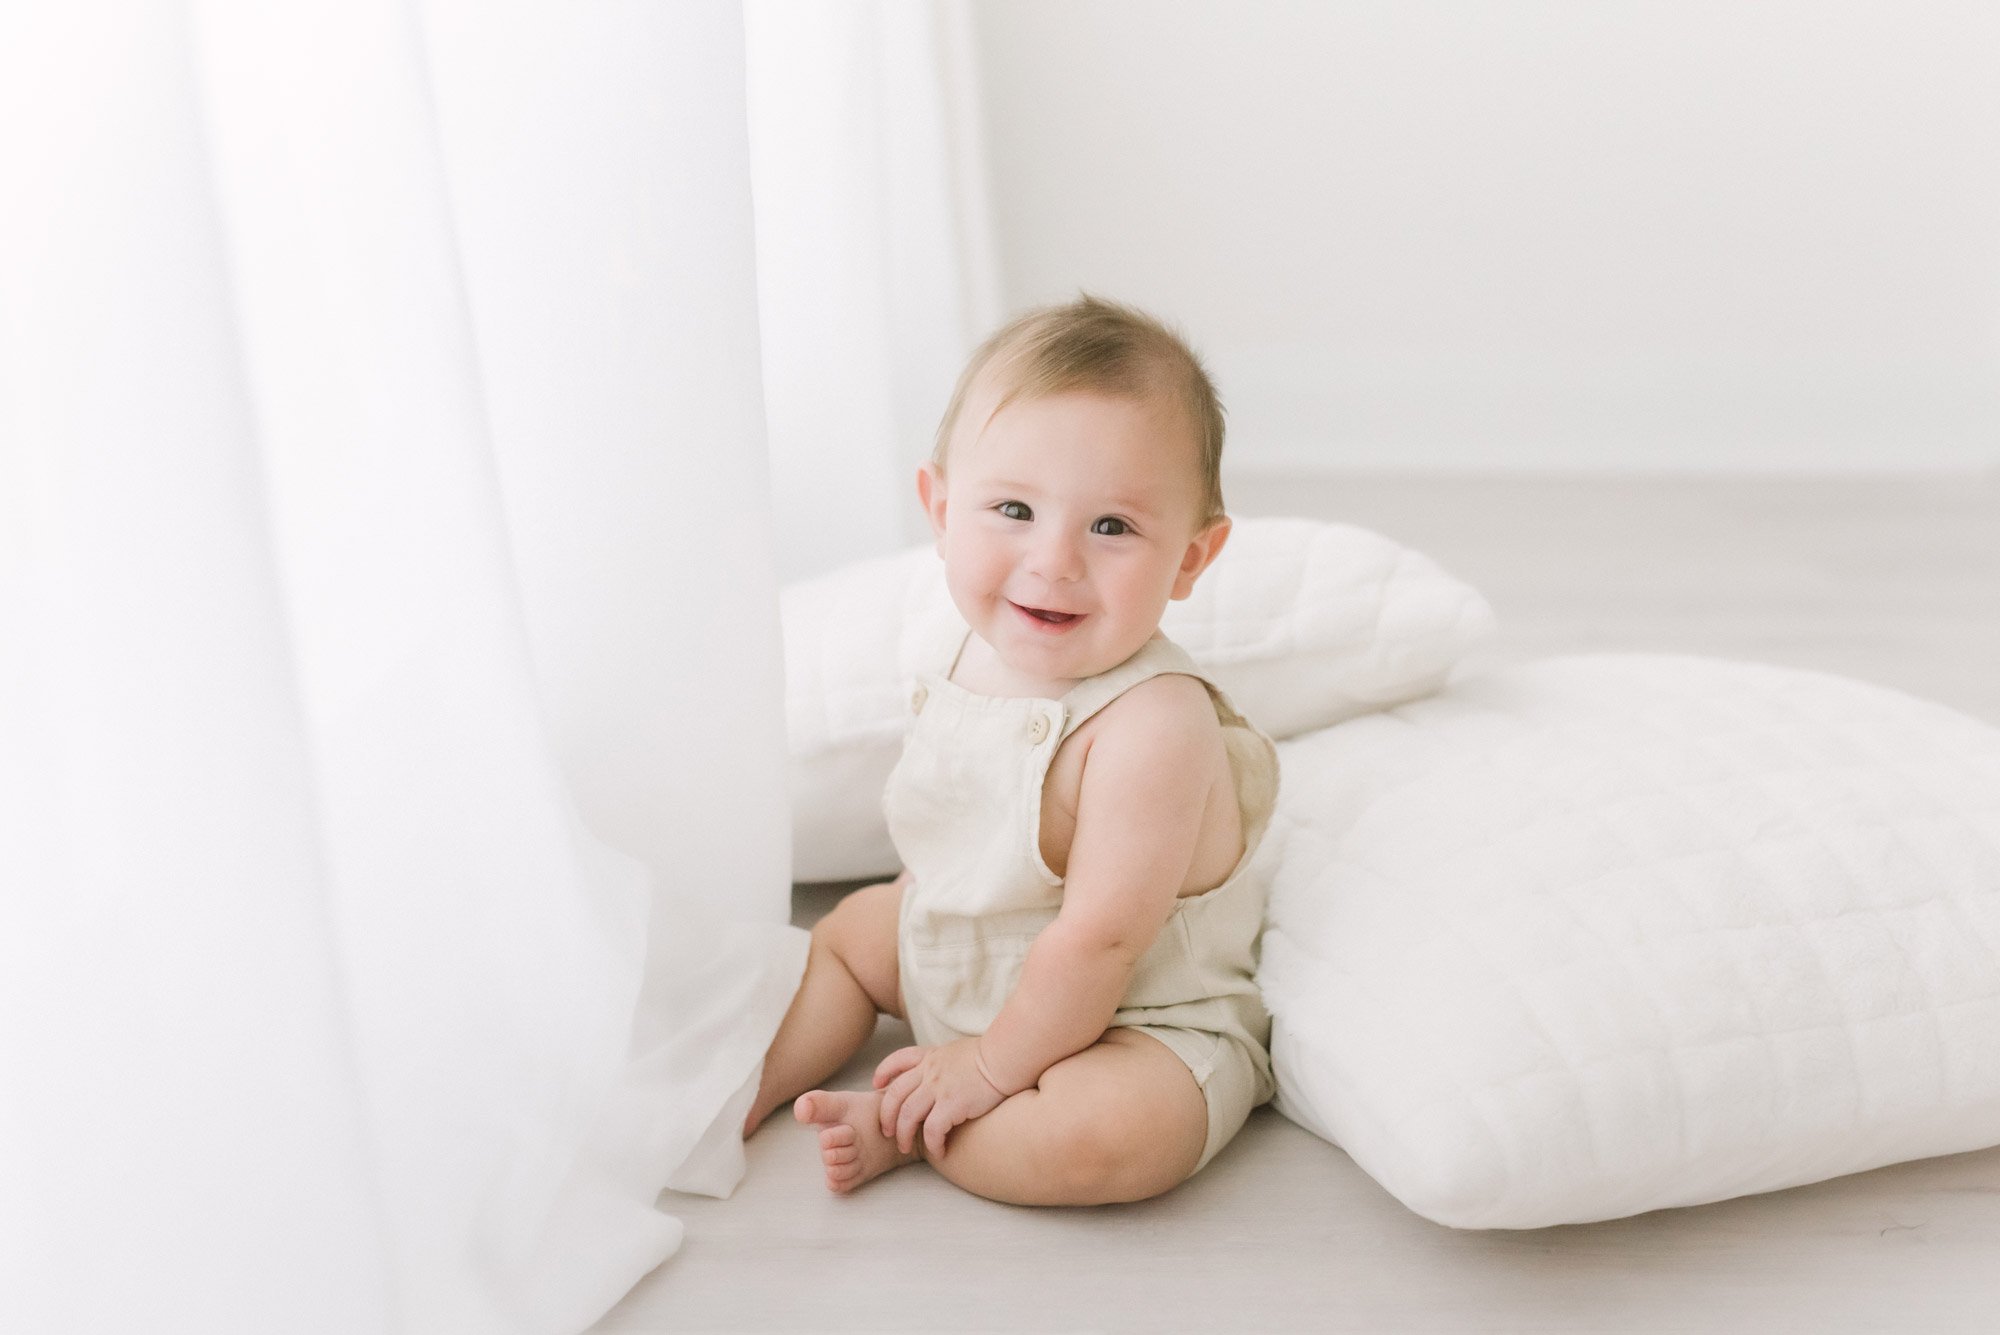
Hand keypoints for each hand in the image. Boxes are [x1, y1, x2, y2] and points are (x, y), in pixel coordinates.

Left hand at [872, 1038, 1006, 1158]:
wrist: (1006, 1056)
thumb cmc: (992, 1055)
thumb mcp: (959, 1050)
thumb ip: (945, 1060)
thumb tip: (946, 1072)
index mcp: (931, 1056)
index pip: (898, 1060)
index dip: (883, 1073)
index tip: (877, 1086)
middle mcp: (930, 1071)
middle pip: (894, 1094)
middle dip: (885, 1115)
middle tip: (887, 1131)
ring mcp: (938, 1087)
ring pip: (907, 1115)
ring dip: (903, 1134)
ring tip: (905, 1147)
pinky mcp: (952, 1104)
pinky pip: (932, 1130)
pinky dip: (932, 1144)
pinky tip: (939, 1151)